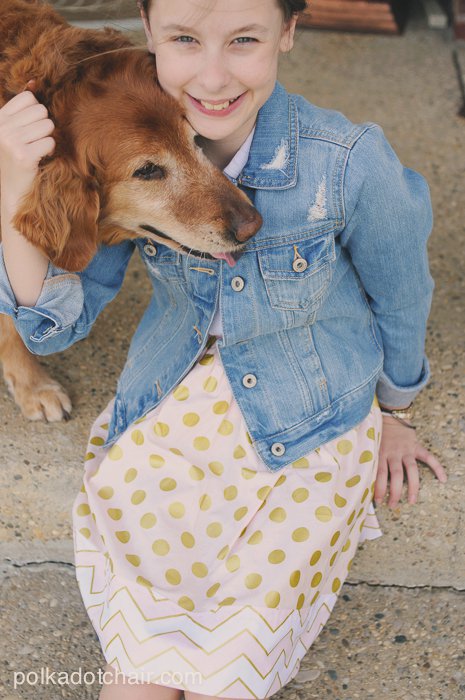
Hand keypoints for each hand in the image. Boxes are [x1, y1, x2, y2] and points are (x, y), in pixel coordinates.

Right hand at [0, 90, 54, 208]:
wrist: (10, 192)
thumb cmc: (14, 160)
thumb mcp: (13, 131)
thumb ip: (22, 109)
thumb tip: (33, 82)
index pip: (28, 98)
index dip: (36, 112)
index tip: (31, 128)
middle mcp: (2, 128)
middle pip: (41, 111)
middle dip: (44, 127)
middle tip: (35, 142)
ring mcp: (11, 141)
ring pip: (48, 126)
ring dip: (47, 139)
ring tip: (37, 150)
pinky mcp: (23, 156)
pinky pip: (50, 142)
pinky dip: (49, 151)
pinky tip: (39, 159)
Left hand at [374, 415, 446, 508]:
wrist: (390, 416)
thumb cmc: (378, 433)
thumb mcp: (370, 445)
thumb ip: (369, 459)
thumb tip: (360, 476)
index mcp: (381, 453)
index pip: (380, 474)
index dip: (379, 488)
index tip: (378, 500)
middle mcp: (394, 453)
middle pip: (396, 475)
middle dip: (395, 492)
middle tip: (392, 505)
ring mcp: (406, 450)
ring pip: (411, 471)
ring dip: (413, 487)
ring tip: (412, 501)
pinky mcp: (416, 447)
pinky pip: (428, 457)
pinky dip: (437, 468)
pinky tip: (443, 479)